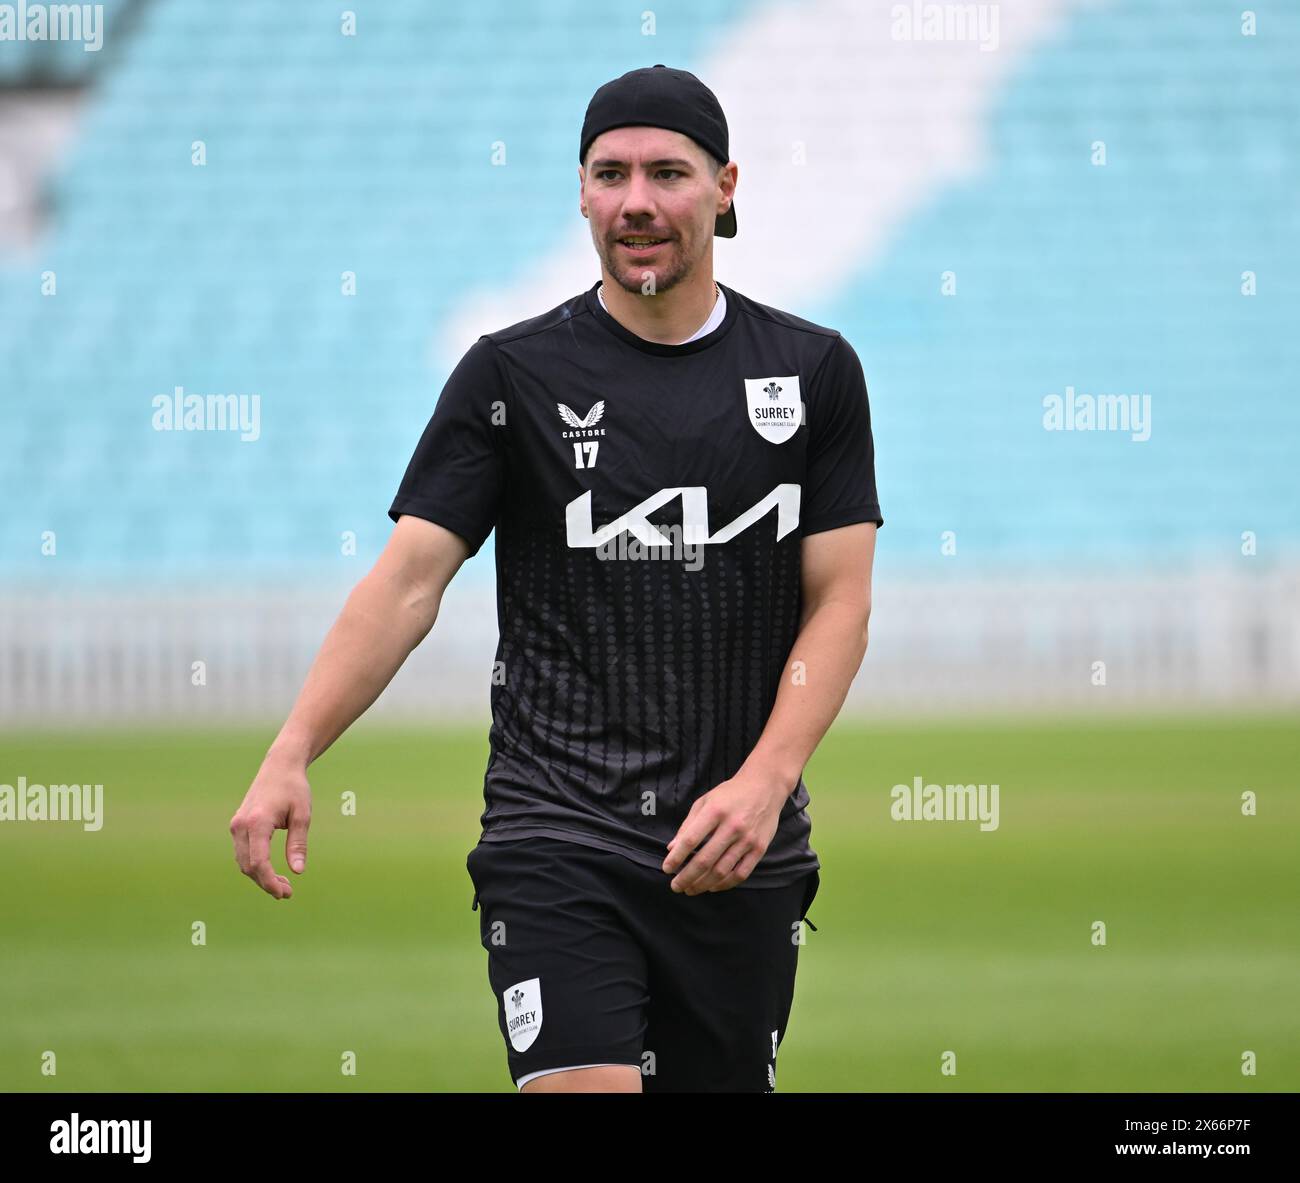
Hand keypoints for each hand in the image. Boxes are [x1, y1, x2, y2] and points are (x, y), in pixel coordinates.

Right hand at [230, 752, 312, 899]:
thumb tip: (298, 871)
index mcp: (257, 822)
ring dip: (260, 877)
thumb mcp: (302, 815)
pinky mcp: (237, 825)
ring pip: (243, 862)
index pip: (258, 862)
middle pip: (248, 866)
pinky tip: (272, 872)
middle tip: (288, 893)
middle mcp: (241, 825)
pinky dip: (255, 865)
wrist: (279, 766)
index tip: (284, 894)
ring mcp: (236, 825)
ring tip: (284, 884)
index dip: (270, 882)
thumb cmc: (294, 788)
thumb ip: (298, 844)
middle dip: (266, 883)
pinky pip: (243, 853)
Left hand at [661, 767, 791, 893]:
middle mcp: (732, 826)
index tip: (667, 868)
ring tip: (690, 889)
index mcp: (715, 811)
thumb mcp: (705, 801)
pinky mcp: (759, 848)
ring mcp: (747, 839)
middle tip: (676, 886)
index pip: (691, 840)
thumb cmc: (730, 794)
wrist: (765, 786)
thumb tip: (672, 849)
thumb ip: (688, 825)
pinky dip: (725, 884)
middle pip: (705, 860)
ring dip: (703, 884)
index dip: (677, 857)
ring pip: (722, 871)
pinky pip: (741, 873)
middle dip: (687, 877)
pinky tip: (713, 887)